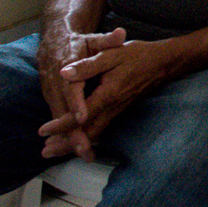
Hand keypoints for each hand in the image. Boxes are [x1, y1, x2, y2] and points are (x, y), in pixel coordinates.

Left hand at [39, 35, 177, 158]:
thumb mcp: (112, 54)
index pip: (80, 116)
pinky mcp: (121, 110)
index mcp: (107, 94)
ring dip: (75, 143)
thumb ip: (87, 65)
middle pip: (86, 133)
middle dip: (65, 144)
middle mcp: (113, 107)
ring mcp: (118, 111)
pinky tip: (80, 138)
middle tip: (46, 152)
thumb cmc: (138, 56)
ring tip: (57, 150)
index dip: (60, 125)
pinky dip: (87, 136)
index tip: (43, 131)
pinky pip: (102, 128)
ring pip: (95, 133)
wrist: (164, 62)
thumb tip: (64, 73)